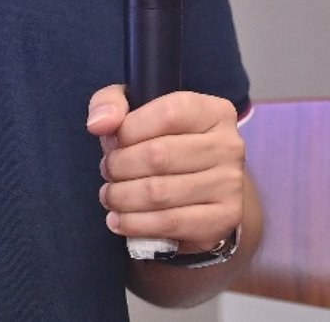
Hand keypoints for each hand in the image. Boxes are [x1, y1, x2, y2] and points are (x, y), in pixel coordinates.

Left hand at [86, 84, 243, 253]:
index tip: (113, 142)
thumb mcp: (137, 111)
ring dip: (122, 197)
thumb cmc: (164, 144)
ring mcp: (230, 183)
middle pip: (158, 155)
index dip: (129, 130)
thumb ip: (110, 104)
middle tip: (107, 172)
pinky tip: (119, 220)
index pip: (167, 114)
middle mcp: (229, 145)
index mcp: (214, 111)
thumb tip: (99, 124)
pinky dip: (135, 224)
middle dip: (119, 167)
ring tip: (110, 196)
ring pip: (159, 193)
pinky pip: (169, 223)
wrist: (204, 192)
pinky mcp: (224, 218)